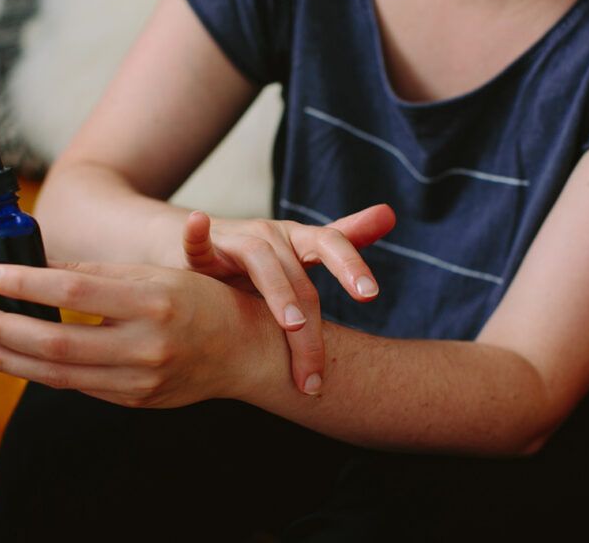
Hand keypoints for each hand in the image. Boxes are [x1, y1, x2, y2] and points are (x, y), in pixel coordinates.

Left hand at [0, 262, 278, 407]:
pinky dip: (40, 371)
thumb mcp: (159, 273)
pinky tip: (14, 355)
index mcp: (154, 301)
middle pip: (55, 342)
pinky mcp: (136, 399)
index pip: (73, 293)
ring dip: (6, 357)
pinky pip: (77, 386)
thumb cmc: (202, 300)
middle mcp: (147, 344)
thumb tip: (42, 273)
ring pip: (57, 374)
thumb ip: (103, 276)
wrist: (245, 350)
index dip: (24, 284)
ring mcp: (141, 378)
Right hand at [181, 204, 395, 394]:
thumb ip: (346, 238)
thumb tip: (390, 214)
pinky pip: (198, 241)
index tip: (369, 294)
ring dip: (278, 292)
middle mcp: (269, 236)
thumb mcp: (302, 249)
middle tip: (316, 373)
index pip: (331, 244)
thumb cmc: (259, 261)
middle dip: (311, 328)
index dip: (350, 266)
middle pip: (299, 276)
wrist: (199, 249)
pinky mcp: (200, 252)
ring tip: (291, 325)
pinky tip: (200, 224)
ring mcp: (234, 242)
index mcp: (297, 240)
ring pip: (261, 261)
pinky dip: (198, 233)